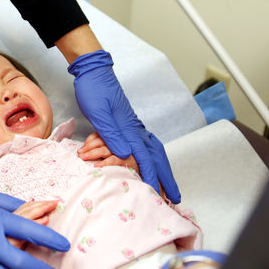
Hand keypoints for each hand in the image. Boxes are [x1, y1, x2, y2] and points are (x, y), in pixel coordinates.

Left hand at [68, 50, 179, 202]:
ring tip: (167, 185)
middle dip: (166, 177)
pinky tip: (152, 162)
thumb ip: (111, 134)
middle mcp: (135, 128)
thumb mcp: (99, 112)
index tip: (160, 194)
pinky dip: (153, 157)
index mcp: (129, 128)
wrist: (93, 70)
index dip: (153, 177)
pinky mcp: (127, 123)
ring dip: (162, 168)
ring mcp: (133, 125)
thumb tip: (125, 154)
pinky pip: (146, 144)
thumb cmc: (93, 90)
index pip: (144, 158)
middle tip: (175, 197)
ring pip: (154, 150)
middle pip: (156, 156)